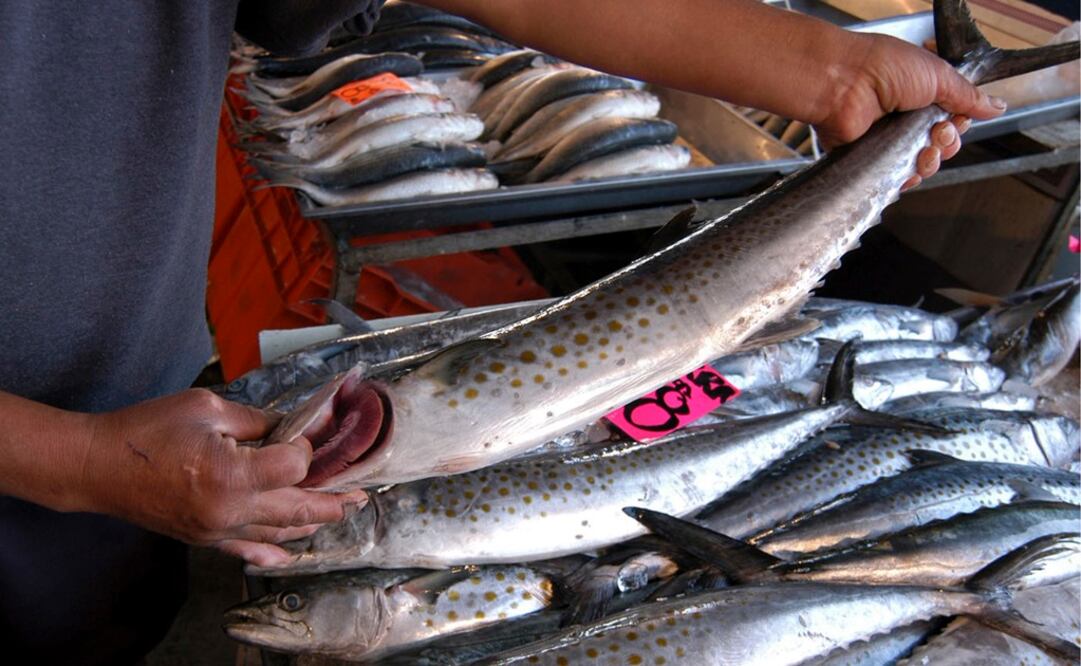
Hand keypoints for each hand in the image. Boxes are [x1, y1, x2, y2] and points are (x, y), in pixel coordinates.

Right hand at [81, 389, 365, 566]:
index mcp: (232, 473)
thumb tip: (289, 428)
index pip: (294, 466)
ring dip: (312, 522)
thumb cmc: (147, 430)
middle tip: (360, 493)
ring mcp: (217, 530)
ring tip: (338, 512)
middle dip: (332, 499)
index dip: (305, 449)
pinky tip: (290, 552)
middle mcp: (230, 510)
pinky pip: (247, 548)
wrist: (97, 467)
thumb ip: (256, 421)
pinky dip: (273, 549)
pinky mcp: (204, 538)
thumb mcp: (207, 408)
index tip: (303, 435)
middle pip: (298, 508)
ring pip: (279, 531)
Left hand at [813, 33, 1006, 187]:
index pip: (953, 119)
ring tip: (924, 149)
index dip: (959, 124)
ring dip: (930, 161)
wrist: (844, 84)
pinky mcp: (870, 158)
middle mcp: (905, 118)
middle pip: (940, 146)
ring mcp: (887, 140)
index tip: (957, 119)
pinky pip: (895, 178)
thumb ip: (967, 95)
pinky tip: (909, 169)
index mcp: (922, 94)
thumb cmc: (883, 69)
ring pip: (921, 165)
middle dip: (947, 144)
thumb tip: (996, 105)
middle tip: (939, 133)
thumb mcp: (938, 75)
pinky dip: (907, 178)